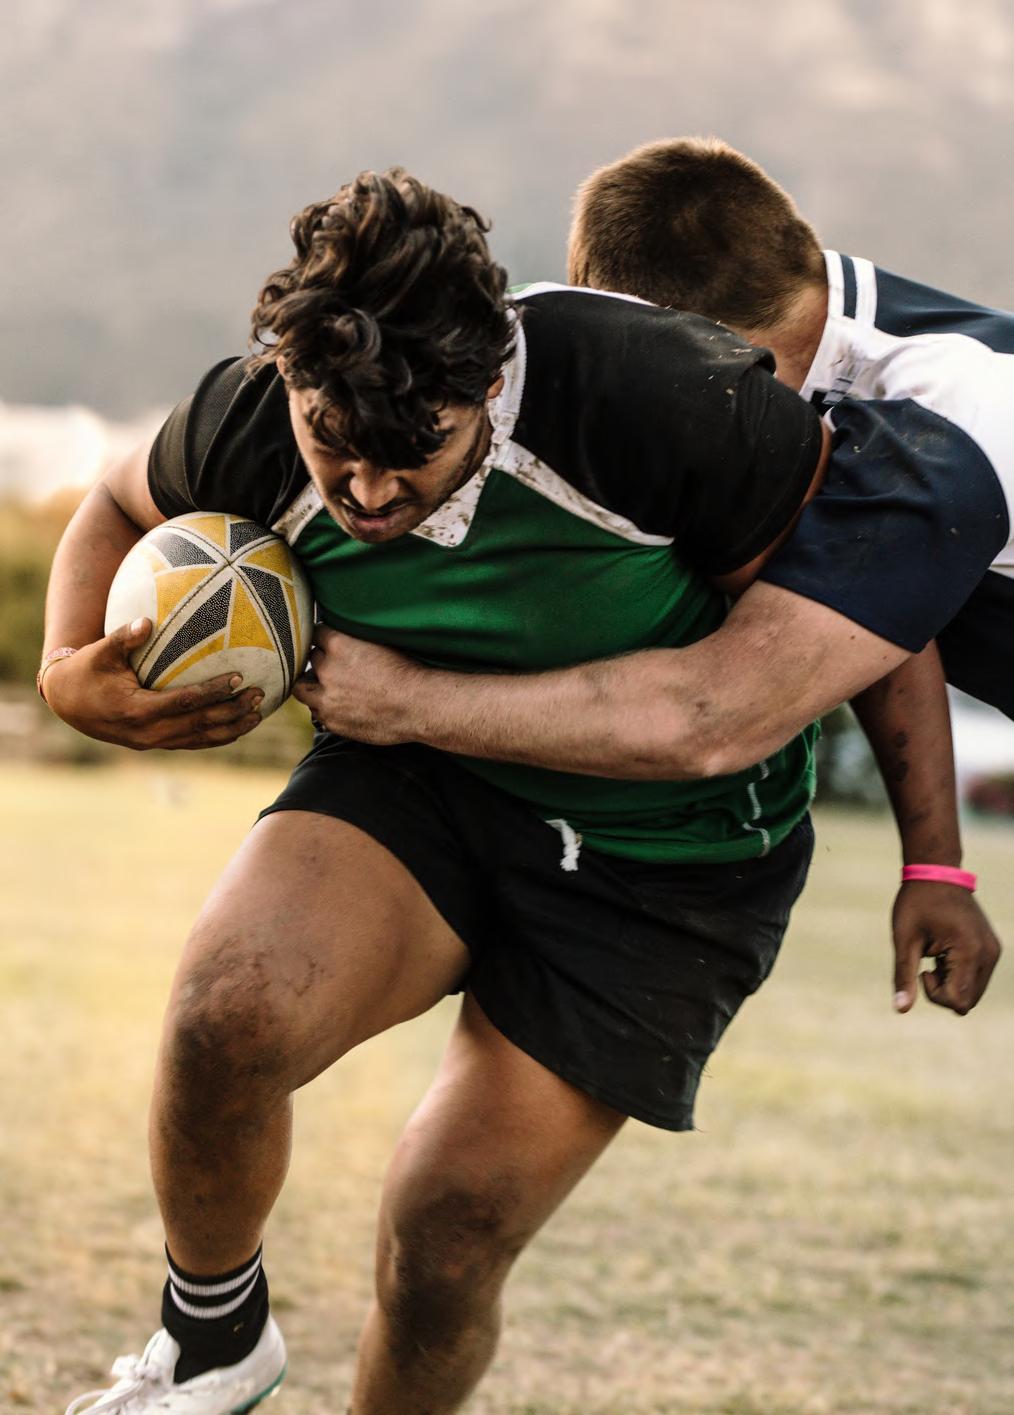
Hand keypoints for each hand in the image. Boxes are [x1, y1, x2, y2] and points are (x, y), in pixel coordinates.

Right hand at [42, 618, 264, 750]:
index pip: (184, 703)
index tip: (238, 678)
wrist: (68, 702)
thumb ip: (124, 637)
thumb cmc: (87, 670)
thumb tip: (147, 621)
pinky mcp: (157, 744)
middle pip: (199, 725)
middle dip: (232, 712)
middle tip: (259, 695)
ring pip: (200, 739)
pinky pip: (193, 742)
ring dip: (231, 728)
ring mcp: (153, 742)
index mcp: (136, 710)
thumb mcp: (101, 651)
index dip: (213, 692)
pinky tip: (239, 725)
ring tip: (258, 714)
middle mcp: (148, 733)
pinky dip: (217, 736)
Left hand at [292, 624, 423, 743]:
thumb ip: (354, 640)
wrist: (419, 705)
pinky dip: (325, 708)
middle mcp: (327, 670)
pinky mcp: (333, 721)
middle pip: (311, 660)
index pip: (316, 634)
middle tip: (334, 665)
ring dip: (313, 686)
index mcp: (339, 645)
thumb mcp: (378, 643)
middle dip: (321, 661)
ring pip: (303, 689)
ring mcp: (327, 699)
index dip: (324, 638)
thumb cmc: (406, 672)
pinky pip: (318, 712)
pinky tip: (339, 706)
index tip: (328, 641)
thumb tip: (341, 638)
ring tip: (326, 687)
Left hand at [892, 880, 1000, 1014]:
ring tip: (936, 956)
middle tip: (927, 964)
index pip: (958, 1000)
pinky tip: (944, 952)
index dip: (934, 994)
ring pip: (973, 993)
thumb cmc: (916, 903)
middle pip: (968, 1002)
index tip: (921, 969)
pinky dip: (959, 975)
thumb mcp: (904, 939)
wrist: (936, 873)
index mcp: (970, 951)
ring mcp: (993, 951)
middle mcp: (989, 954)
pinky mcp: (992, 949)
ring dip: (951, 984)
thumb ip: (904, 975)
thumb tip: (900, 1009)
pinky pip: (977, 979)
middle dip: (943, 992)